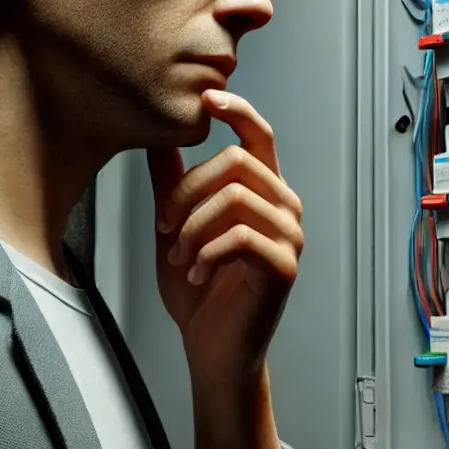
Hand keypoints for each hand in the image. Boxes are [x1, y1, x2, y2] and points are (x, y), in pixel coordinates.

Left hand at [147, 89, 303, 392]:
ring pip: (235, 197)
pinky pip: (241, 236)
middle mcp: (284, 206)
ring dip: (192, 227)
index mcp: (262, 190)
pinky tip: (194, 274)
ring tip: (178, 257)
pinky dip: (206, 253)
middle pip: (236, 162)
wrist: (212, 349)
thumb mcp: (176, 226)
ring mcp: (289, 236)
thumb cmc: (198, 289)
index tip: (206, 98)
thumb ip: (171, 182)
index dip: (237, 110)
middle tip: (163, 225)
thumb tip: (158, 135)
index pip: (259, 135)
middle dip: (186, 191)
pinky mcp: (284, 266)